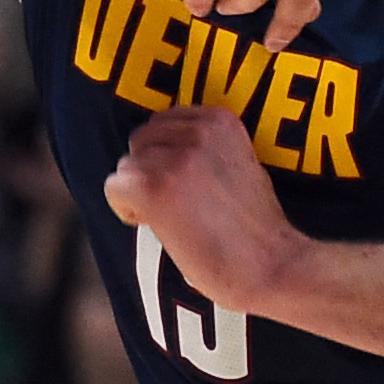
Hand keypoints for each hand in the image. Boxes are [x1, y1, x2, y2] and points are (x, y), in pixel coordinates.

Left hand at [105, 107, 308, 313]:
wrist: (269, 263)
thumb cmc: (257, 227)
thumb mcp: (242, 163)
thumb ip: (208, 149)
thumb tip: (170, 150)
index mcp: (221, 120)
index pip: (165, 121)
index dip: (168, 154)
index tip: (185, 181)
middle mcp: (197, 131)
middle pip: (141, 140)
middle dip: (150, 170)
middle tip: (178, 204)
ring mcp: (174, 159)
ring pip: (126, 166)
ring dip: (139, 193)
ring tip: (171, 218)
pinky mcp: (153, 189)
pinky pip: (114, 188)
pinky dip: (127, 210)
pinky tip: (157, 226)